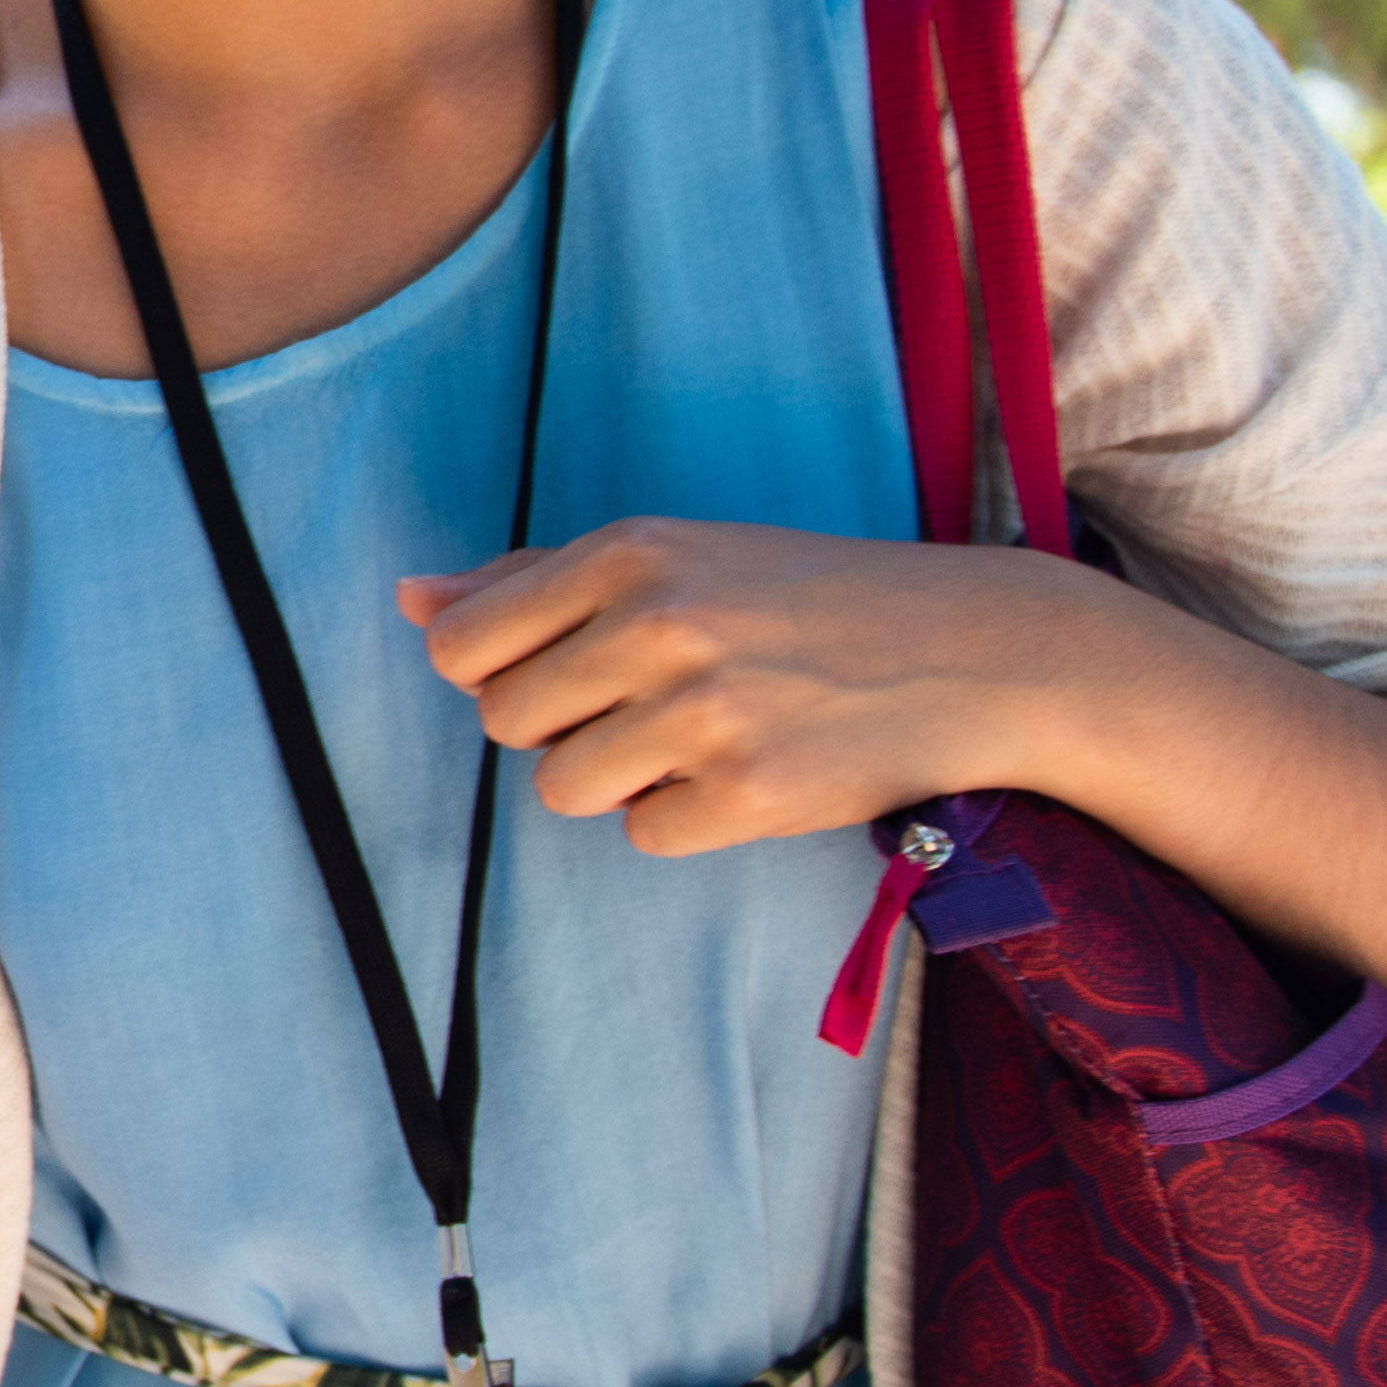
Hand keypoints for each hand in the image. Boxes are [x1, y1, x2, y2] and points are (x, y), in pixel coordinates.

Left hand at [400, 523, 1126, 857]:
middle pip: (504, 724)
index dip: (497, 674)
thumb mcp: (675, 556)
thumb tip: (411, 601)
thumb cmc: (805, 598)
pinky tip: (749, 770)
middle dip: (562, 728)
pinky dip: (686, 818)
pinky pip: (645, 836)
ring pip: (564, 788)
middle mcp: (658, 622)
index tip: (564, 670)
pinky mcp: (750, 792)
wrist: (975, 649)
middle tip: (650, 704)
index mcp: (628, 550)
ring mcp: (705, 710)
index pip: (462, 646)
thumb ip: (535, 580)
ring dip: (618, 779)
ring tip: (699, 736)